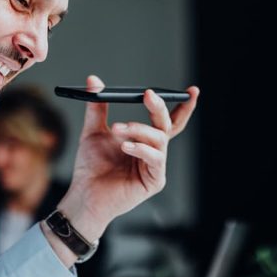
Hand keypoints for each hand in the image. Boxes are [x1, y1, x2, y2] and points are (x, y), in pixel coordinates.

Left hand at [57, 75, 198, 240]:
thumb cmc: (91, 167)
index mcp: (144, 140)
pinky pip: (155, 160)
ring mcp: (155, 167)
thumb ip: (97, 107)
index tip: (192, 90)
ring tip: (118, 129)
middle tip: (148, 95)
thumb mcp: (93, 131)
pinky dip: (141, 149)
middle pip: (167, 126)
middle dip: (159, 108)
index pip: (167, 120)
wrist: (84, 194)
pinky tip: (126, 147)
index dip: (182, 106)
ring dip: (139, 129)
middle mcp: (153, 152)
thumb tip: (93, 82)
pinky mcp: (154, 181)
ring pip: (159, 140)